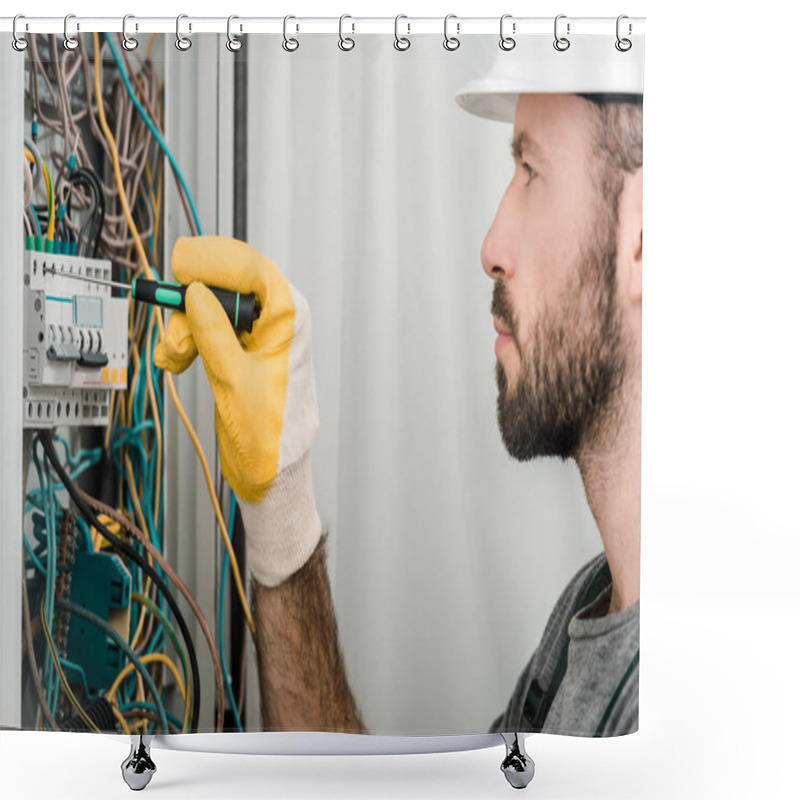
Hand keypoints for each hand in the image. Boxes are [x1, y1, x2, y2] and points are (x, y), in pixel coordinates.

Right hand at [154, 235, 320, 585]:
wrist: (274, 472)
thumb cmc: (271, 434)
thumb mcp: (235, 380)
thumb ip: (214, 333)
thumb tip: (195, 294)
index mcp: (290, 319)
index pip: (254, 267)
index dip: (215, 260)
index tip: (181, 268)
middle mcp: (278, 320)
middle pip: (228, 283)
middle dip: (192, 302)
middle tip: (174, 330)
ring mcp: (259, 333)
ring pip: (212, 305)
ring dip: (185, 325)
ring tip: (174, 355)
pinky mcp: (243, 349)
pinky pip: (210, 327)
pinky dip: (189, 338)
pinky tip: (177, 357)